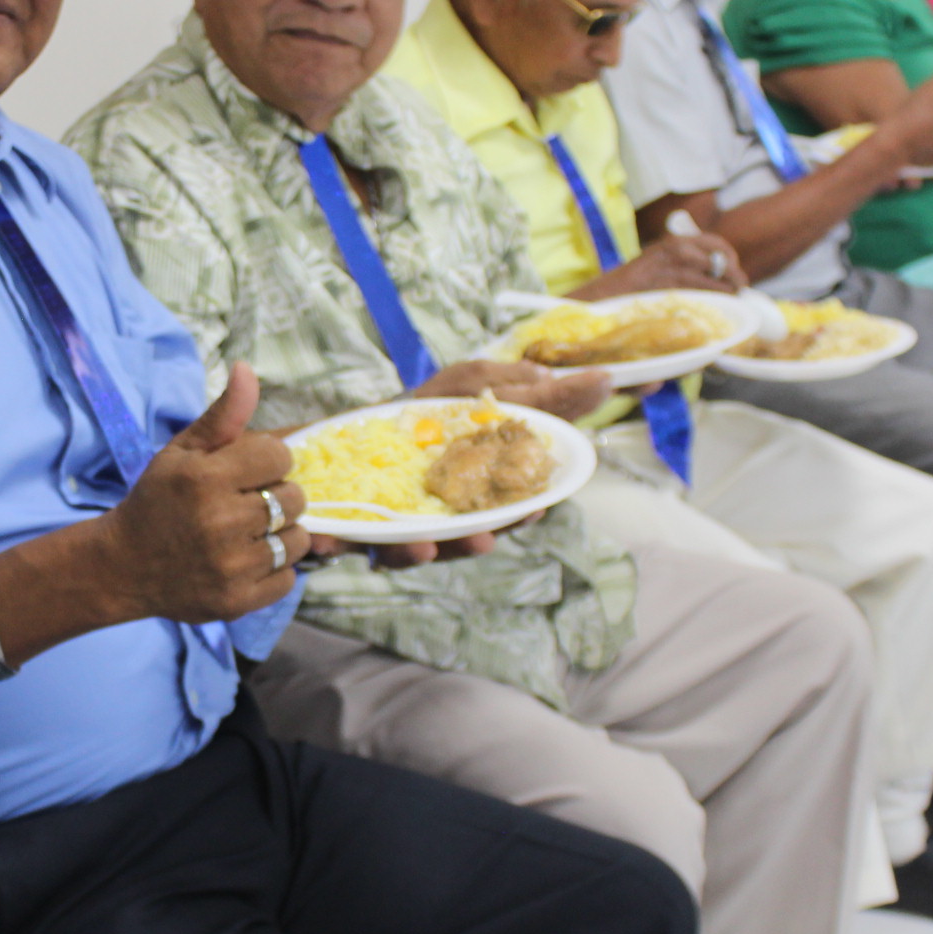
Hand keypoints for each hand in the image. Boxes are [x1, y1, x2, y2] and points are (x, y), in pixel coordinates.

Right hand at [92, 363, 309, 621]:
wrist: (121, 567)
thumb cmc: (157, 501)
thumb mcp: (181, 451)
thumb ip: (222, 415)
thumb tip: (248, 370)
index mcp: (205, 478)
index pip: (279, 456)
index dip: (267, 462)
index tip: (245, 473)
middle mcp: (220, 522)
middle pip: (293, 498)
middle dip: (277, 497)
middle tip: (246, 505)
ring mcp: (230, 566)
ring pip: (298, 540)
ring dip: (281, 535)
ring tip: (249, 534)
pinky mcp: (237, 601)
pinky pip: (289, 578)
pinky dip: (274, 570)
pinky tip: (245, 561)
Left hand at [303, 359, 600, 565]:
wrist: (327, 433)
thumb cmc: (413, 413)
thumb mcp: (473, 388)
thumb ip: (534, 396)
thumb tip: (604, 379)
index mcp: (465, 493)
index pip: (499, 514)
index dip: (516, 516)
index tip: (531, 510)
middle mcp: (428, 518)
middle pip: (455, 543)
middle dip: (469, 544)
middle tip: (483, 539)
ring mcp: (382, 526)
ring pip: (402, 554)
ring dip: (413, 554)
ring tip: (421, 546)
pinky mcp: (339, 527)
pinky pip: (339, 543)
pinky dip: (337, 543)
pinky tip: (331, 541)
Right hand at [574, 233, 740, 295]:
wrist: (603, 296)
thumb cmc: (632, 284)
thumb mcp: (657, 261)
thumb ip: (683, 263)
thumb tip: (718, 274)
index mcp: (673, 242)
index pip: (715, 244)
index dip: (729, 258)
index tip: (732, 270)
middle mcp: (676, 252)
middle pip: (722, 264)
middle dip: (733, 278)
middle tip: (738, 289)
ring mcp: (673, 273)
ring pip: (715, 283)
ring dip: (726, 294)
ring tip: (728, 303)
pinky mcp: (671, 293)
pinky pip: (702, 299)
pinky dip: (711, 306)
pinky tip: (711, 312)